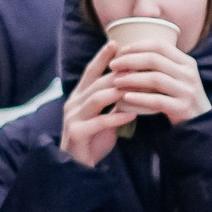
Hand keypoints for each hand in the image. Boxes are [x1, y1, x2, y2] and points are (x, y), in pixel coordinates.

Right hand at [60, 44, 137, 168]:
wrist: (77, 167)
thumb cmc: (93, 140)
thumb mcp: (103, 116)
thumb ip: (112, 102)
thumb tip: (133, 85)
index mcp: (79, 97)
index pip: (90, 72)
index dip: (103, 57)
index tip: (116, 43)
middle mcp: (74, 103)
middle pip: (97, 82)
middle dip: (118, 74)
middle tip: (139, 66)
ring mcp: (73, 118)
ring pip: (97, 98)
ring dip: (118, 92)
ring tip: (138, 88)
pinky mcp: (77, 133)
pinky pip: (98, 122)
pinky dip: (116, 117)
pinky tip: (132, 115)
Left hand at [105, 43, 211, 124]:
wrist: (201, 123)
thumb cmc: (181, 97)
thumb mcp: (178, 77)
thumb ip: (163, 65)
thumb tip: (132, 52)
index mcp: (187, 62)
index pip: (160, 45)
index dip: (139, 46)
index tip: (121, 50)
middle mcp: (189, 74)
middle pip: (155, 60)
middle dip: (130, 60)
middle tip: (113, 65)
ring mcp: (187, 91)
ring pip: (155, 79)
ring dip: (132, 79)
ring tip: (116, 81)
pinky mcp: (182, 108)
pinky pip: (157, 100)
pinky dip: (139, 98)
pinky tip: (125, 97)